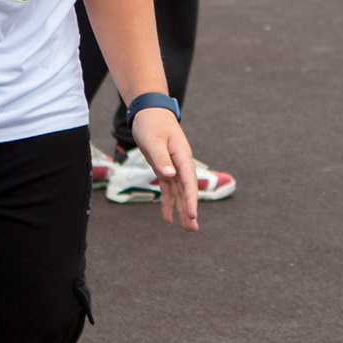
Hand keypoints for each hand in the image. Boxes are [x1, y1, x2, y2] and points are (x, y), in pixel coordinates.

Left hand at [129, 106, 198, 231]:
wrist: (150, 111)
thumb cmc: (152, 123)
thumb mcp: (154, 140)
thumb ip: (161, 159)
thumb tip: (170, 176)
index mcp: (181, 156)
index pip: (188, 181)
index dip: (190, 199)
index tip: (191, 215)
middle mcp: (180, 163)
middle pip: (187, 190)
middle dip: (189, 210)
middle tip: (192, 230)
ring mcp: (173, 166)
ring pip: (179, 192)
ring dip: (181, 209)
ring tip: (187, 228)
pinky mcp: (164, 167)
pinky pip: (168, 188)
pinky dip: (168, 202)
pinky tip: (167, 217)